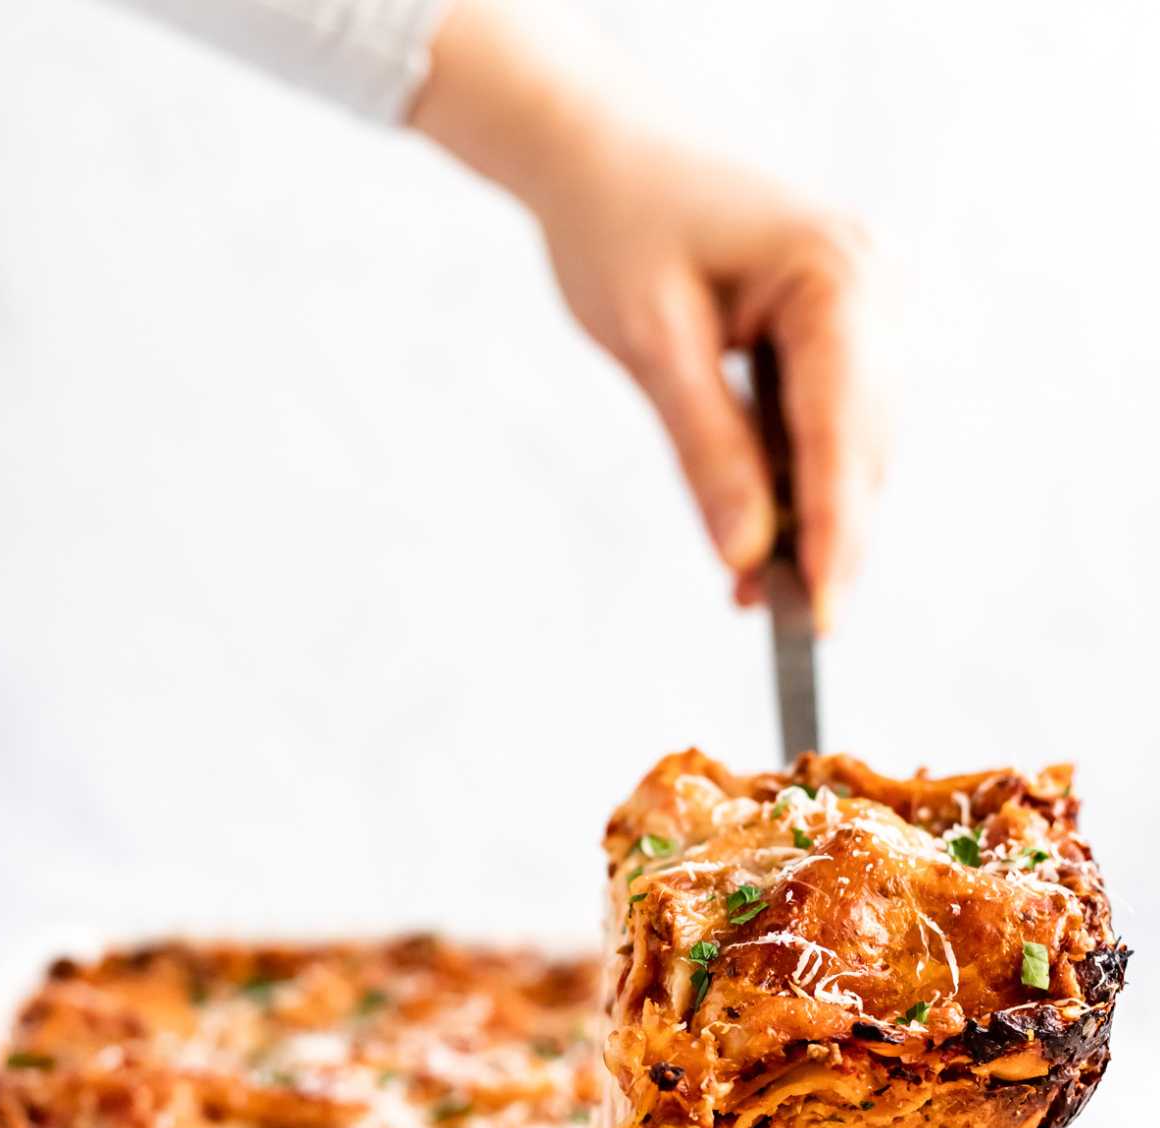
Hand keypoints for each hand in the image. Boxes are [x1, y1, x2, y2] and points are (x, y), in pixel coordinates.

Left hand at [412, 1, 891, 631]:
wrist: (603, 154)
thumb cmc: (619, 225)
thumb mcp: (652, 344)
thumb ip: (708, 451)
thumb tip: (749, 555)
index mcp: (837, 274)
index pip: (845, 432)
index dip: (835, 535)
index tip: (824, 620)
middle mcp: (873, 287)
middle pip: (863, 450)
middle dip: (822, 539)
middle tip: (777, 624)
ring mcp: (866, 307)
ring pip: (851, 448)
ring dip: (806, 521)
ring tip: (753, 591)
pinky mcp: (840, 330)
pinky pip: (827, 425)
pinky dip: (793, 482)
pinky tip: (754, 536)